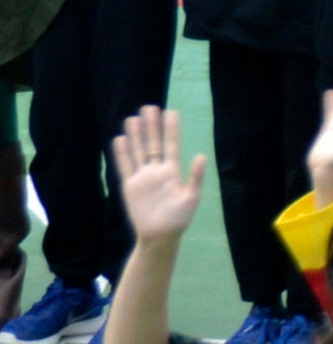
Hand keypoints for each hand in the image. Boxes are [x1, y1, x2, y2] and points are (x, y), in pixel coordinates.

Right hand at [114, 108, 207, 247]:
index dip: (171, 129)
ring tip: (133, 118)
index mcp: (173, 172)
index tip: (171, 111)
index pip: (171, 145)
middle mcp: (157, 171)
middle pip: (153, 144)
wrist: (159, 236)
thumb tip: (201, 156)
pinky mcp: (130, 186)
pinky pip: (124, 166)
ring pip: (138, 152)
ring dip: (136, 136)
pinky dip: (122, 154)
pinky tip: (120, 139)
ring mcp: (142, 177)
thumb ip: (195, 177)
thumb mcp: (191, 198)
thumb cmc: (178, 219)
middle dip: (151, 126)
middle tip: (149, 107)